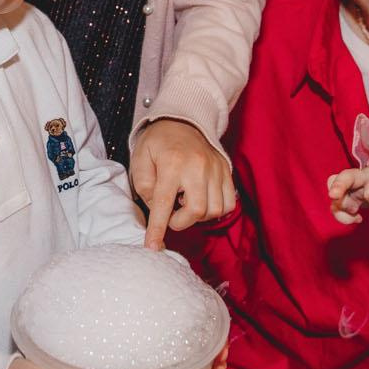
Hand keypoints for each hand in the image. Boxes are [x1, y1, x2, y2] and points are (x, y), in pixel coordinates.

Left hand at [134, 118, 236, 247]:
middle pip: (196, 210)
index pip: (163, 203)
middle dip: (180, 221)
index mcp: (171, 163)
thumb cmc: (158, 143)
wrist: (183, 120)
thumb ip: (144, 185)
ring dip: (198, 215)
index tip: (153, 248)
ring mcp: (216, 169)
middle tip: (171, 213)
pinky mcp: (226, 172)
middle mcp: (197, 166)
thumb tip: (156, 209)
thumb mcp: (140, 158)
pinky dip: (215, 210)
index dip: (157, 229)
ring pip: (214, 210)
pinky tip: (201, 200)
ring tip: (186, 202)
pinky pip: (228, 203)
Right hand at [324, 147, 368, 225]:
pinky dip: (340, 212)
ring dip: (339, 205)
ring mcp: (354, 183)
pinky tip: (355, 218)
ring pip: (335, 187)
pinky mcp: (348, 191)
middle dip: (339, 186)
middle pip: (346, 176)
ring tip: (354, 215)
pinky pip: (336, 200)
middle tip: (334, 196)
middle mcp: (364, 176)